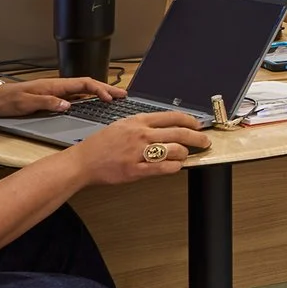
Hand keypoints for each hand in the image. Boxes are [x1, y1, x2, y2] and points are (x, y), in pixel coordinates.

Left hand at [0, 77, 117, 117]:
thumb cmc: (8, 100)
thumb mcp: (27, 102)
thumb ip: (48, 102)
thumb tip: (69, 105)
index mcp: (55, 85)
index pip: (84, 84)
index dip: (100, 90)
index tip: (111, 99)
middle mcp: (58, 87)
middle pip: (88, 85)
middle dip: (107, 89)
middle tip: (123, 95)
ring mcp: (56, 92)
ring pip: (83, 91)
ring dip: (100, 93)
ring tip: (114, 98)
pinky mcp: (52, 98)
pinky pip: (76, 97)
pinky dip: (89, 98)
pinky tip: (94, 103)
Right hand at [74, 112, 207, 185]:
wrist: (82, 161)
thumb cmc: (100, 144)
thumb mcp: (122, 125)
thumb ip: (143, 125)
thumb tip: (167, 126)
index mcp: (138, 122)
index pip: (172, 117)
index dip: (190, 121)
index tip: (197, 125)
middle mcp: (140, 135)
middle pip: (179, 133)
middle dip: (197, 137)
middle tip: (205, 141)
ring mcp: (138, 153)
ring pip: (174, 150)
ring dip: (185, 153)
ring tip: (185, 155)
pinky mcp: (135, 170)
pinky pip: (163, 168)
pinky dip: (174, 167)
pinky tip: (176, 166)